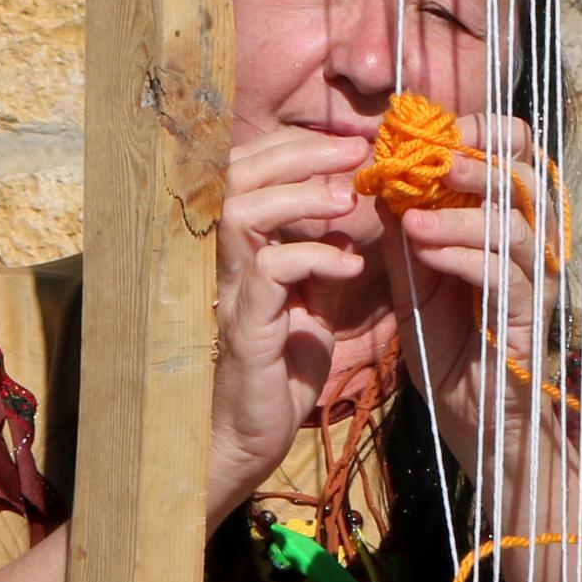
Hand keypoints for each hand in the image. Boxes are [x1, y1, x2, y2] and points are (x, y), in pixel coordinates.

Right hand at [208, 128, 373, 525]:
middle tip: (353, 150)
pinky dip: (312, 257)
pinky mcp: (245, 328)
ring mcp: (230, 292)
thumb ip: (325, 257)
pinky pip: (268, 273)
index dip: (294, 147)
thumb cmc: (280, 371)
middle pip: (235, 174)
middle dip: (297, 152)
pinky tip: (349, 265)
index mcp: (243, 249)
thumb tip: (355, 212)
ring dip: (298, 196)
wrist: (252, 438)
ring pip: (241, 212)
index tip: (348, 143)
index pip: (250, 170)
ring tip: (348, 199)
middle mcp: (225, 261)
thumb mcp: (313, 302)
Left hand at [387, 113, 548, 430]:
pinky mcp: (528, 318)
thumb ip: (405, 223)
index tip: (436, 131)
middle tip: (430, 160)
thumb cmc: (445, 336)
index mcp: (513, 220)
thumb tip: (381, 170)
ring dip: (461, 214)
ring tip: (413, 217)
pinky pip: (505, 276)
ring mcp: (538, 281)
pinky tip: (425, 250)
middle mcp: (537, 243)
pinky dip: (463, 256)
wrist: (466, 409)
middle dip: (477, 163)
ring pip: (516, 226)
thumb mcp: (414, 270)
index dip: (485, 131)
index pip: (520, 152)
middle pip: (526, 179)